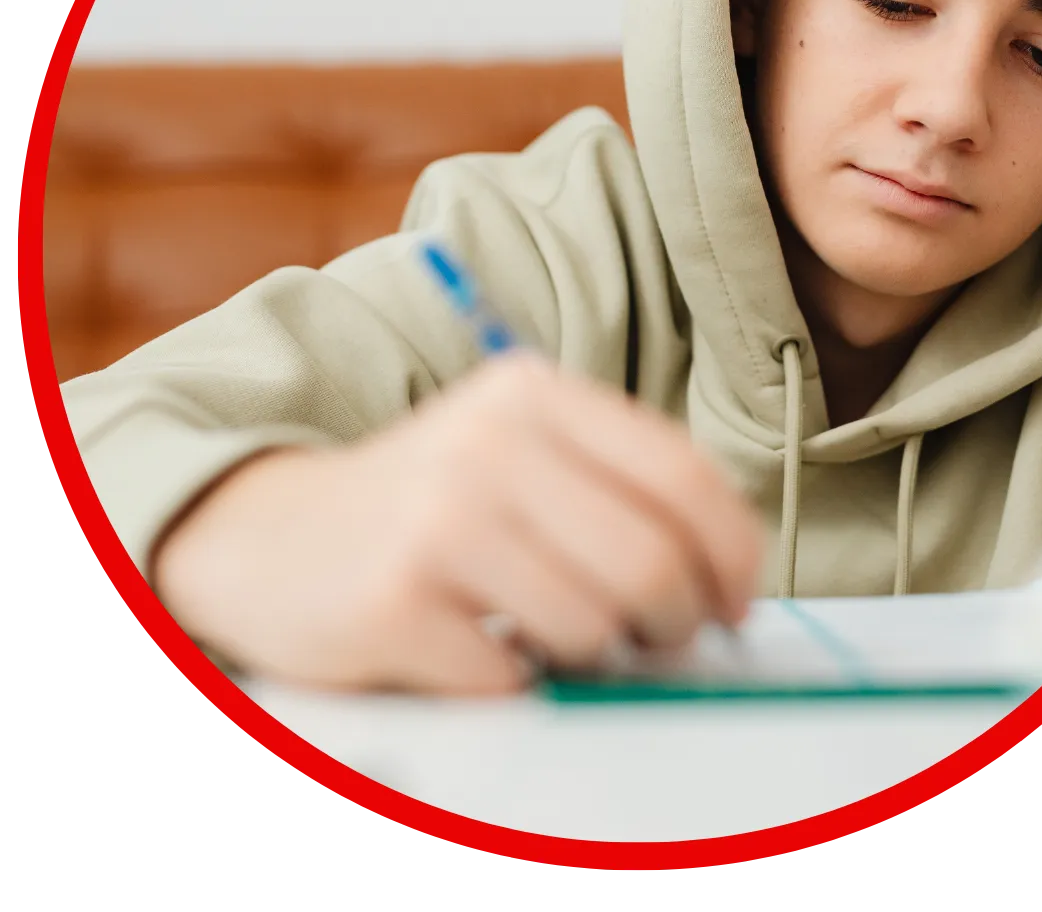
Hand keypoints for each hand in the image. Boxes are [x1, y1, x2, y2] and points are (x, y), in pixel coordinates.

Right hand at [154, 352, 762, 694]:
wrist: (269, 533)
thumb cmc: (425, 502)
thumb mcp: (517, 452)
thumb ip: (615, 487)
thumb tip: (724, 575)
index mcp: (533, 393)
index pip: (682, 473)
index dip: (733, 551)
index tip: (736, 600)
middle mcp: (488, 443)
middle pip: (651, 559)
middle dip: (679, 620)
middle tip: (664, 638)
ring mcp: (437, 519)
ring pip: (592, 626)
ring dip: (596, 656)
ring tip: (563, 639)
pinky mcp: (393, 601)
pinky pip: (511, 678)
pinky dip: (515, 683)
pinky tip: (484, 652)